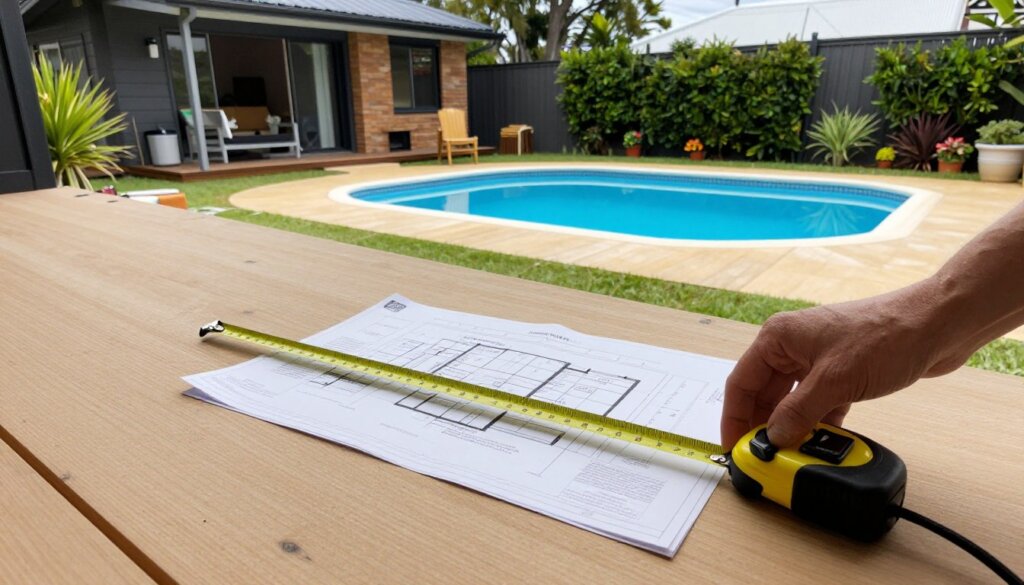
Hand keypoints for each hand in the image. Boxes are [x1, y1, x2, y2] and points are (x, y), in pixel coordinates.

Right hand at [720, 281, 971, 450]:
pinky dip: (818, 421)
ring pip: (791, 399)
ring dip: (792, 425)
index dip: (734, 418)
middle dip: (763, 425)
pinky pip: (817, 401)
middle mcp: (793, 344)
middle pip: (764, 392)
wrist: (937, 324)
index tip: (734, 447)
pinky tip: (822, 441)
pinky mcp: (841, 369)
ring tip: (793, 453)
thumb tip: (773, 438)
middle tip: (763, 456)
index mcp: (779, 337)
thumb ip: (797, 413)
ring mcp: (818, 356)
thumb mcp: (834, 381)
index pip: (741, 382)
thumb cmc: (886, 336)